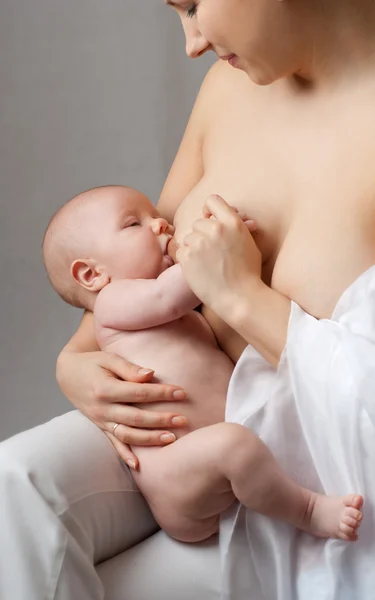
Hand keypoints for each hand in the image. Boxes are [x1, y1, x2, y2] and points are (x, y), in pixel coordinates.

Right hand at [56, 350, 186, 468]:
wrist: (68, 374)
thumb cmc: (93, 363)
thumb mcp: (109, 358)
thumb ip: (129, 368)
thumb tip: (151, 375)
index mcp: (105, 389)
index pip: (139, 393)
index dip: (161, 393)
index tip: (181, 393)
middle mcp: (102, 408)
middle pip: (136, 417)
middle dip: (161, 420)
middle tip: (183, 420)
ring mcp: (101, 420)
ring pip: (127, 434)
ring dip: (149, 439)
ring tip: (171, 438)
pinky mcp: (101, 427)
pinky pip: (113, 444)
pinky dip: (125, 455)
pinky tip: (138, 466)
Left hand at [176, 194, 261, 315]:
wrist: (239, 298)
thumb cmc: (248, 274)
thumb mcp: (249, 244)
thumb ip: (238, 228)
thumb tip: (237, 216)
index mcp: (232, 222)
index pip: (212, 200)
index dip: (209, 210)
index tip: (209, 219)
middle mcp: (215, 229)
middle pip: (198, 222)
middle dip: (202, 235)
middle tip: (211, 253)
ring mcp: (199, 242)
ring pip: (188, 237)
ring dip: (194, 248)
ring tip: (207, 264)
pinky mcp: (187, 257)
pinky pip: (181, 251)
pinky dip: (187, 260)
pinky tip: (199, 271)